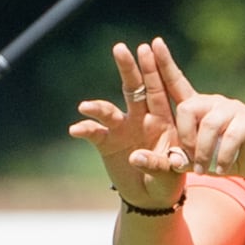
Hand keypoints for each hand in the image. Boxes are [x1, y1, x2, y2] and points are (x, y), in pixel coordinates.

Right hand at [70, 41, 190, 209]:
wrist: (150, 197)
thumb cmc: (167, 182)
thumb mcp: (169, 175)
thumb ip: (156, 164)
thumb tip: (135, 157)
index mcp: (163, 120)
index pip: (159, 89)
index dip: (154, 68)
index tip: (148, 47)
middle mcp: (141, 118)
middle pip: (134, 89)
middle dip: (128, 69)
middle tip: (119, 48)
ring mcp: (122, 128)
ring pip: (109, 110)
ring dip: (97, 106)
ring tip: (86, 107)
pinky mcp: (106, 143)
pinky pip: (93, 133)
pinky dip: (85, 129)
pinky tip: (75, 129)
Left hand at [138, 40, 244, 185]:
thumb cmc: (218, 158)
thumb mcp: (194, 160)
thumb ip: (178, 159)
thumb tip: (166, 160)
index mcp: (195, 107)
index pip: (175, 82)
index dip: (164, 64)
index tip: (152, 44)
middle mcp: (211, 102)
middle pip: (188, 107)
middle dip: (184, 137)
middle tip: (187, 159)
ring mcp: (231, 108)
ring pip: (210, 124)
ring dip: (203, 151)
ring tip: (202, 170)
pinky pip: (231, 136)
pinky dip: (222, 157)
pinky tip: (220, 170)